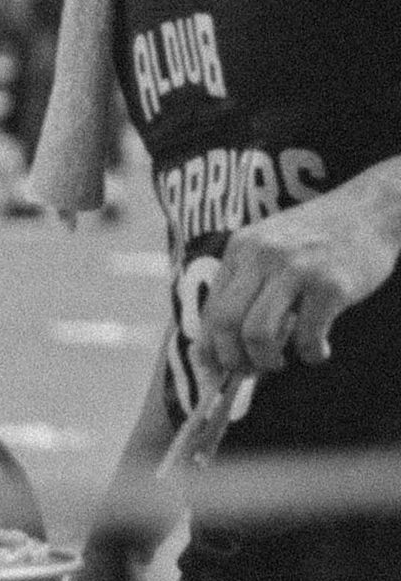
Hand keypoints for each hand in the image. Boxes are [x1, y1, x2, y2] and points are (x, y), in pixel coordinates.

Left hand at [194, 179, 400, 374]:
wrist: (372, 209)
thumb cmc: (318, 238)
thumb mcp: (270, 248)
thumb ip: (245, 286)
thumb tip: (220, 344)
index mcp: (241, 249)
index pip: (211, 308)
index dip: (209, 348)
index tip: (215, 369)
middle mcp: (262, 256)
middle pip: (226, 323)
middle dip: (232, 358)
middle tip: (250, 371)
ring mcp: (297, 269)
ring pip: (257, 334)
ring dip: (265, 360)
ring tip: (279, 362)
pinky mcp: (331, 285)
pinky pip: (307, 336)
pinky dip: (310, 354)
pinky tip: (318, 350)